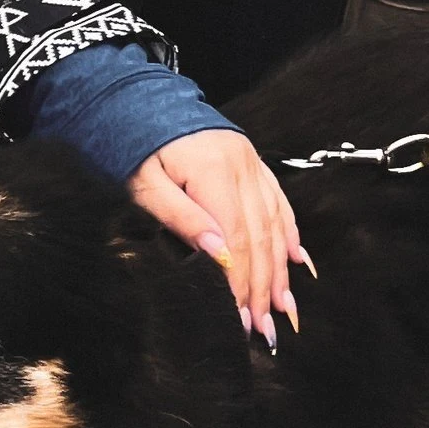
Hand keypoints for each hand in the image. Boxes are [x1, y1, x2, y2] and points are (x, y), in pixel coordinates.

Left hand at [126, 128, 307, 346]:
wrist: (136, 99)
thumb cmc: (133, 145)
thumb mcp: (144, 184)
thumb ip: (181, 217)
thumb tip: (218, 254)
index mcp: (213, 172)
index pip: (236, 239)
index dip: (240, 282)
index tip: (240, 317)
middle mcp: (241, 166)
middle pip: (259, 237)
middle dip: (262, 287)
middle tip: (263, 328)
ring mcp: (251, 163)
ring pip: (274, 223)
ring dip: (279, 269)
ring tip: (283, 307)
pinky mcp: (252, 163)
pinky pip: (278, 202)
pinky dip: (288, 234)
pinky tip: (295, 261)